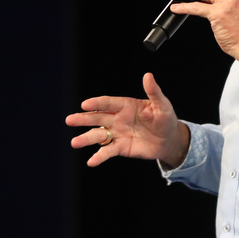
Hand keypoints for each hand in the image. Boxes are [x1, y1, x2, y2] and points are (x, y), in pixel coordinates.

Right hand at [65, 73, 188, 167]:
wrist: (169, 140)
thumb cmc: (166, 119)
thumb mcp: (163, 105)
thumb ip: (154, 92)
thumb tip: (148, 76)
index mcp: (126, 106)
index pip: (108, 103)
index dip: (97, 103)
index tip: (85, 104)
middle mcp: (118, 119)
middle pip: (97, 117)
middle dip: (83, 118)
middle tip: (69, 120)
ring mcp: (117, 133)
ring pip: (98, 135)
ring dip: (86, 139)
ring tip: (74, 143)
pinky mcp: (120, 147)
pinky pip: (107, 151)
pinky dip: (99, 157)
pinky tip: (91, 162)